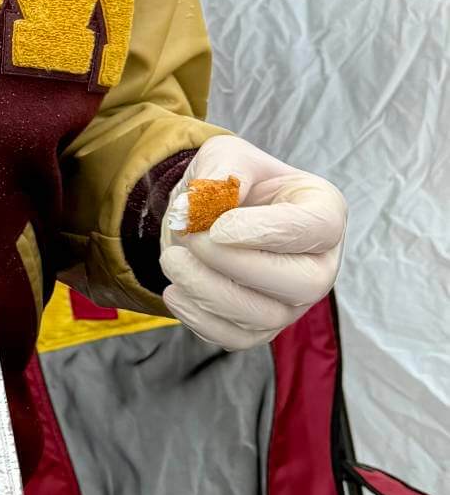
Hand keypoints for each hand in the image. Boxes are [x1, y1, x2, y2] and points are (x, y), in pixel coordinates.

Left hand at [158, 134, 345, 350]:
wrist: (204, 214)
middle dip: (235, 264)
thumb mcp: (225, 156)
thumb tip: (202, 204)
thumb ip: (221, 171)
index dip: (266, 231)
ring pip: (266, 316)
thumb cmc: (228, 181)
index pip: (315, 228)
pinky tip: (175, 291)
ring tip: (172, 259)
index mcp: (323, 211)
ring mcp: (293, 301)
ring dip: (208, 290)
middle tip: (190, 237)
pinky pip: (238, 338)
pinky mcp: (262, 325)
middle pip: (302, 283)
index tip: (217, 227)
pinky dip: (200, 319)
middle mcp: (319, 262)